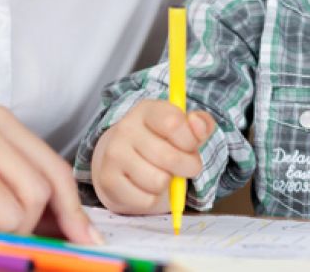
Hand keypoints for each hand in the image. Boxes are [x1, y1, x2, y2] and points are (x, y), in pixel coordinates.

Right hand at [90, 99, 214, 214]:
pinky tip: (145, 187)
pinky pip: (146, 200)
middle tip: (184, 167)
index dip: (190, 140)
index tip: (191, 146)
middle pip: (170, 157)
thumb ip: (201, 125)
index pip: (174, 122)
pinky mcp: (108, 181)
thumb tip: (198, 123)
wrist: (119, 162)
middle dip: (187, 168)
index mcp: (146, 110)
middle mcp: (126, 128)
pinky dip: (153, 199)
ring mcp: (114, 154)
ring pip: (159, 181)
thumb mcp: (182, 129)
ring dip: (167, 184)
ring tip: (161, 174)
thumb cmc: (159, 144)